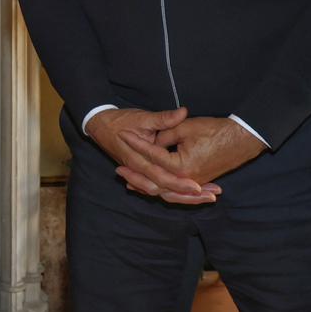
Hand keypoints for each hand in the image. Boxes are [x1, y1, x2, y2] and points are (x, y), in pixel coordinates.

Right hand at [87, 107, 219, 204]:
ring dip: (183, 197)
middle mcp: (139, 171)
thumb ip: (164, 118)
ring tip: (205, 198)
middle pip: (165, 191)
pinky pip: (157, 188)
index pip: (162, 177)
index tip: (199, 187)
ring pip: (162, 193)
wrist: (99, 125)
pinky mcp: (141, 173)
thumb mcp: (142, 117)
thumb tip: (183, 112)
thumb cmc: (120, 121)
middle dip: (188, 197)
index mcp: (138, 160)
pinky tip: (189, 195)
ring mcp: (139, 173)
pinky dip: (173, 192)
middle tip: (210, 198)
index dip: (181, 183)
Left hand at [120, 116, 264, 197]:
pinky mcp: (197, 181)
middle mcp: (187, 180)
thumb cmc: (215, 130)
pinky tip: (148, 187)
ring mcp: (193, 183)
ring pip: (164, 191)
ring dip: (146, 187)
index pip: (153, 156)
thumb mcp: (186, 127)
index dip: (137, 144)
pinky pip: (175, 191)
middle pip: (155, 182)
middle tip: (117, 171)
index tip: (123, 135)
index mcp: (182, 166)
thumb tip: (150, 143)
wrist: (242, 138)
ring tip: (128, 183)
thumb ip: (165, 134)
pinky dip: (161, 190)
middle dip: (135, 177)